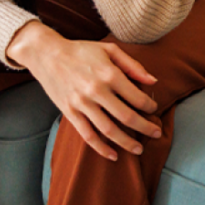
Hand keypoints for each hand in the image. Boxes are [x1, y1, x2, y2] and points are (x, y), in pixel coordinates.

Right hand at [6, 22, 160, 160]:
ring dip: (126, 142)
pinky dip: (101, 148)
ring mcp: (82, 103)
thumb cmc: (82, 50)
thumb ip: (133, 65)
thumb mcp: (110, 49)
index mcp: (109, 74)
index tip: (154, 109)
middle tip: (156, 134)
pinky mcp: (70, 112)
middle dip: (145, 128)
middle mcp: (96, 90)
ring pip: (109, 130)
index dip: (150, 106)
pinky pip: (88, 135)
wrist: (47, 54)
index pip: (136, 97)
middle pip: (126, 116)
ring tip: (139, 149)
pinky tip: (113, 155)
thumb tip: (153, 81)